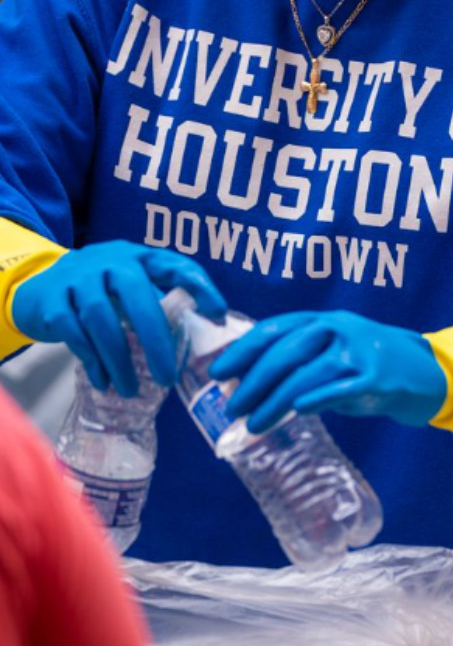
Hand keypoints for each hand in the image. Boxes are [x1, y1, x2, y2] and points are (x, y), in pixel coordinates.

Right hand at [12, 241, 224, 395]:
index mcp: (138, 257)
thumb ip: (161, 300)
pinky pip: (74, 335)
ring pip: (101, 321)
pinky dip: (92, 361)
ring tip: (132, 390)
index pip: (175, 266)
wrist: (38, 288)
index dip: (200, 288)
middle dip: (155, 341)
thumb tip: (205, 332)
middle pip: (136, 299)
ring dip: (119, 361)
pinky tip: (104, 382)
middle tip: (168, 378)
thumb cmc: (100, 291)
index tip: (219, 316)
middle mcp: (109, 262)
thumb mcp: (131, 285)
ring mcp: (77, 279)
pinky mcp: (51, 302)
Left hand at [211, 311, 447, 432]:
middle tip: (232, 407)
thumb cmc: (370, 361)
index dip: (242, 350)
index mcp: (324, 319)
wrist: (427, 370)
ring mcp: (360, 353)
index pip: (275, 329)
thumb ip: (302, 356)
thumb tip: (249, 382)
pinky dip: (316, 400)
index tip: (217, 373)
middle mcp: (340, 329)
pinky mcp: (377, 379)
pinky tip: (298, 411)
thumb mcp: (337, 345)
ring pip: (306, 376)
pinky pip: (339, 390)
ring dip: (274, 403)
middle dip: (253, 383)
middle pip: (285, 354)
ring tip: (254, 424)